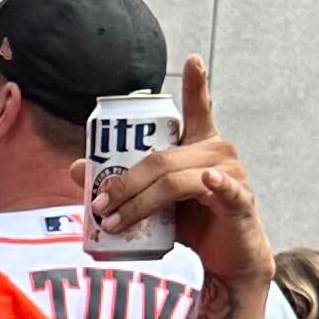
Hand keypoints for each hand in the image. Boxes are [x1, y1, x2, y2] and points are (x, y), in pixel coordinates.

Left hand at [93, 55, 268, 289]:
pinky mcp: (241, 201)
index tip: (192, 59)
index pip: (198, 109)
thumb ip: (122, 184)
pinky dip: (215, 187)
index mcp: (199, 145)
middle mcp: (217, 152)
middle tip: (99, 205)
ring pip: (175, 181)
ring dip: (139, 202)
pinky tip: (208, 182)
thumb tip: (77, 169)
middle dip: (124, 182)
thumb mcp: (152, 203)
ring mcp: (231, 175)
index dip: (197, 84)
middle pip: (161, 159)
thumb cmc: (192, 224)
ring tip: (114, 222)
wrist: (226, 260)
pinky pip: (223, 191)